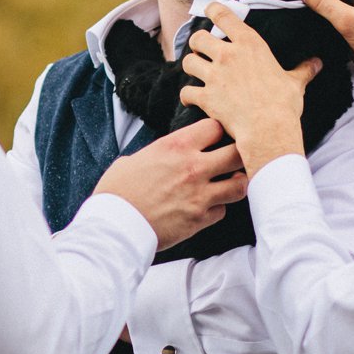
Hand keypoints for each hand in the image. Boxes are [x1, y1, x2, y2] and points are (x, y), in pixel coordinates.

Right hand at [94, 118, 245, 250]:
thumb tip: (162, 157)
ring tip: (229, 184)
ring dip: (236, 183)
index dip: (218, 131)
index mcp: (176, 146)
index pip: (215, 127)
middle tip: (233, 160)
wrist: (113, 226)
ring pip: (240, 184)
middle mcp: (193, 167)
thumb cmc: (117, 192)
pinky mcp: (199, 219)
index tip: (215, 138)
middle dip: (238, 155)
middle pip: (236, 153)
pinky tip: (207, 208)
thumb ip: (158, 154)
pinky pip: (222, 211)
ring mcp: (200, 195)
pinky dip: (217, 209)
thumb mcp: (134, 159)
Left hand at [178, 4, 319, 177]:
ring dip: (191, 67)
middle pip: (198, 38)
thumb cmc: (284, 103)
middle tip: (202, 51)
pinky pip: (186, 92)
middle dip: (197, 43)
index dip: (212, 9)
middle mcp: (228, 56)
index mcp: (250, 44)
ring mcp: (214, 76)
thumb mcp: (295, 82)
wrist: (269, 129)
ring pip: (188, 62)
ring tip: (197, 72)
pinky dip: (188, 95)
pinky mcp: (206, 97)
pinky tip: (193, 98)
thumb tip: (317, 63)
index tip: (209, 10)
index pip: (223, 16)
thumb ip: (303, 70)